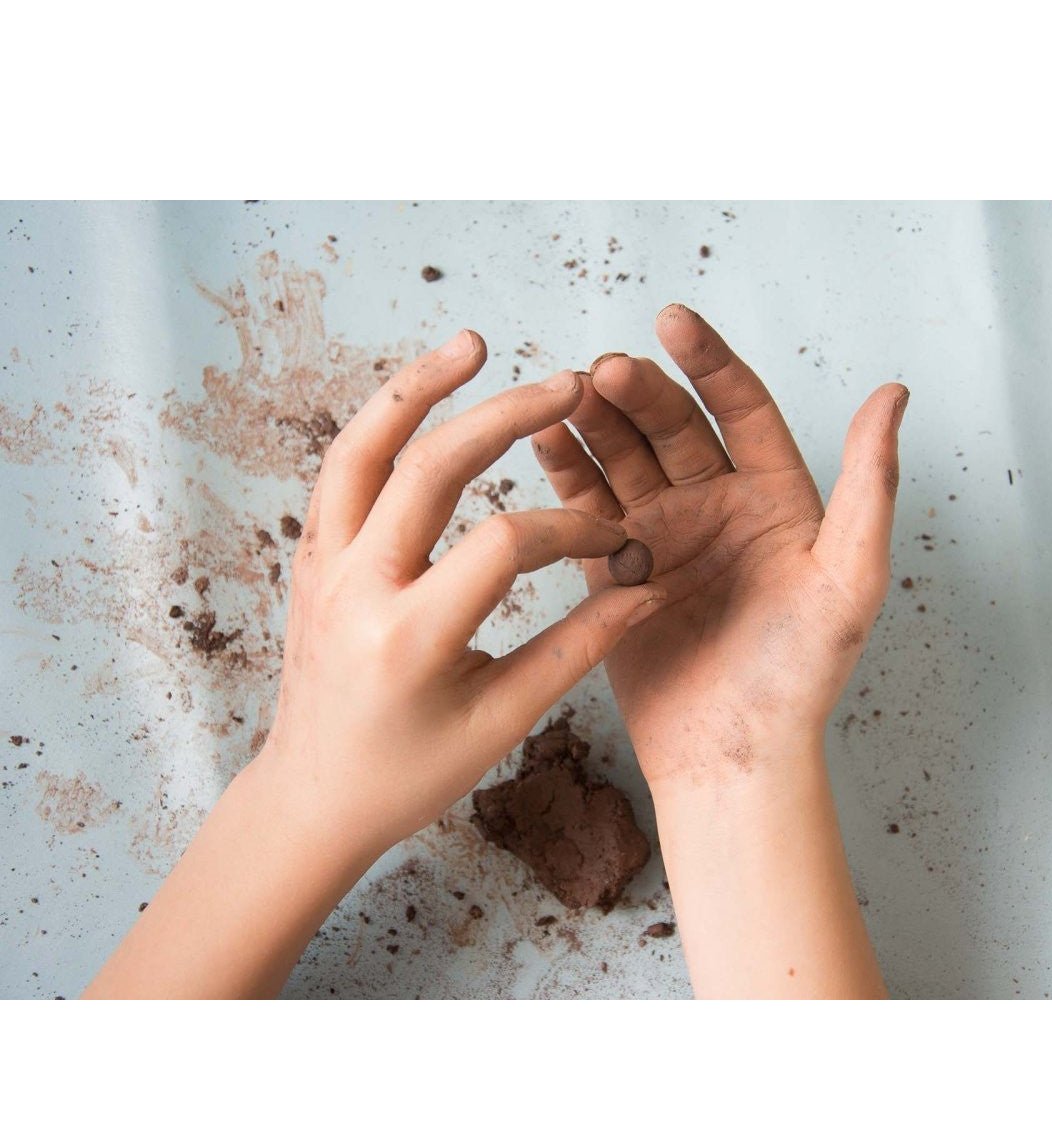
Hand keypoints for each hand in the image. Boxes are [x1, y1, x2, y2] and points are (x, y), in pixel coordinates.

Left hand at [257, 330, 662, 854]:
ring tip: (472, 343)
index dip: (572, 530)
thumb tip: (644, 589)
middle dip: (506, 416)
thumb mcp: (500, 723)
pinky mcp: (311, 558)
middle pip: (431, 468)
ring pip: (362, 448)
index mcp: (409, 638)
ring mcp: (322, 566)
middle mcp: (356, 588)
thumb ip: (576, 649)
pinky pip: (340, 470)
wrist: (311, 797)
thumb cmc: (407, 774)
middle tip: (567, 382)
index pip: (503, 544)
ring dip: (418, 388)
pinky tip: (420, 401)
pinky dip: (381, 424)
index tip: (613, 539)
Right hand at [534, 305, 906, 788]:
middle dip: (639, 394)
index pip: (741, 409)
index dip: (709, 362)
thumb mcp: (849, 579)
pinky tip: (544, 439)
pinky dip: (565, 473)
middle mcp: (717, 508)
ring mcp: (663, 536)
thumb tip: (894, 392)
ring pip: (623, 459)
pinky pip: (586, 508)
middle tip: (603, 372)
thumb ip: (870, 485)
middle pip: (672, 427)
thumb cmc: (798, 678)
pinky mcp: (615, 570)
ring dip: (595, 423)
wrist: (731, 756)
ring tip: (564, 395)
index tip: (673, 320)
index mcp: (776, 500)